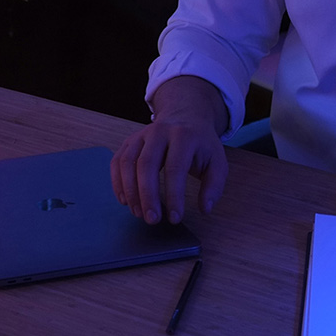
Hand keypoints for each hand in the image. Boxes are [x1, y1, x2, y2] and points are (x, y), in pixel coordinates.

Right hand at [110, 77, 229, 224]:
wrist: (186, 115)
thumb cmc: (201, 143)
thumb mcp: (217, 161)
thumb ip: (214, 186)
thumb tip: (205, 208)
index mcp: (184, 136)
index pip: (175, 167)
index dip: (174, 195)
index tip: (175, 218)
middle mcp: (160, 132)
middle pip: (146, 163)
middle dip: (147, 195)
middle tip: (152, 219)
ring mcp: (141, 135)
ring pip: (128, 162)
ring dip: (130, 191)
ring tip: (138, 213)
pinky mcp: (130, 141)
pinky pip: (117, 161)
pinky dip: (118, 182)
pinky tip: (125, 200)